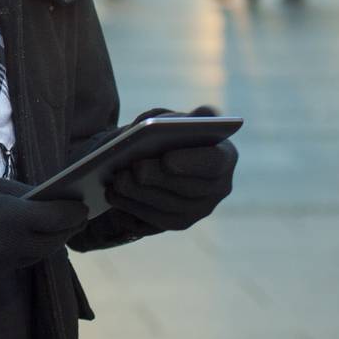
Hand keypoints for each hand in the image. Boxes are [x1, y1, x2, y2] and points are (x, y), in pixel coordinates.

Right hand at [0, 172, 87, 288]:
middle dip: (67, 229)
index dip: (72, 211)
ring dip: (50, 242)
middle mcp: (9, 249)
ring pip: (37, 256)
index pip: (56, 218)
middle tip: (77, 215)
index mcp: (9, 220)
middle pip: (53, 242)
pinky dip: (28, 250)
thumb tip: (40, 197)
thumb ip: (14, 193)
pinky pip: (17, 263)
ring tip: (57, 226)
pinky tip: (28, 237)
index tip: (83, 203)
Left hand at [106, 104, 236, 233]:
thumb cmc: (164, 132)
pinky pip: (157, 221)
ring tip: (118, 181)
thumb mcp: (167, 118)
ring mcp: (200, 209)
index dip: (191, 162)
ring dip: (141, 195)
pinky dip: (133, 208)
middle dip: (158, 179)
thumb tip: (199, 115)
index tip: (167, 159)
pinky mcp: (180, 222)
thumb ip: (178, 118)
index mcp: (224, 155)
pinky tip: (114, 195)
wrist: (153, 154)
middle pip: (190, 189)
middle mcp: (219, 187)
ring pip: (171, 208)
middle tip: (134, 169)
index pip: (215, 163)